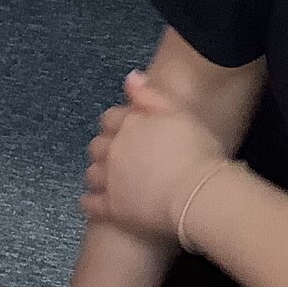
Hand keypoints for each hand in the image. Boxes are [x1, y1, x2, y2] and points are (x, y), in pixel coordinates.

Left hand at [81, 70, 231, 237]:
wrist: (197, 192)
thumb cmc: (196, 151)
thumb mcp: (179, 113)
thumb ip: (150, 95)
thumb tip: (130, 78)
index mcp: (129, 125)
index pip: (110, 118)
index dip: (117, 124)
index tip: (127, 130)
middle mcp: (114, 151)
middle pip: (97, 146)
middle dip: (106, 149)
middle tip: (120, 156)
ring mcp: (110, 180)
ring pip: (92, 174)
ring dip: (98, 173)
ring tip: (109, 178)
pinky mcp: (112, 209)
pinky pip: (91, 204)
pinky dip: (91, 202)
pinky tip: (95, 203)